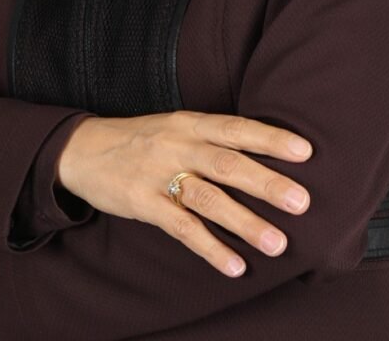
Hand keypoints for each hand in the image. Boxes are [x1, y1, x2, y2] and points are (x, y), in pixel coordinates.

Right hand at [56, 110, 312, 277]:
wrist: (82, 149)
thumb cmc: (142, 140)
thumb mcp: (176, 127)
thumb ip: (212, 139)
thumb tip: (265, 157)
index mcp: (190, 123)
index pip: (236, 128)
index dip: (270, 138)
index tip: (306, 151)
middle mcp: (177, 144)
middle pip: (228, 163)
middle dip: (267, 183)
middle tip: (303, 201)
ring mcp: (158, 173)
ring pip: (208, 198)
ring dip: (244, 221)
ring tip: (278, 243)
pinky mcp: (142, 202)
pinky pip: (181, 228)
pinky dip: (210, 247)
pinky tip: (235, 265)